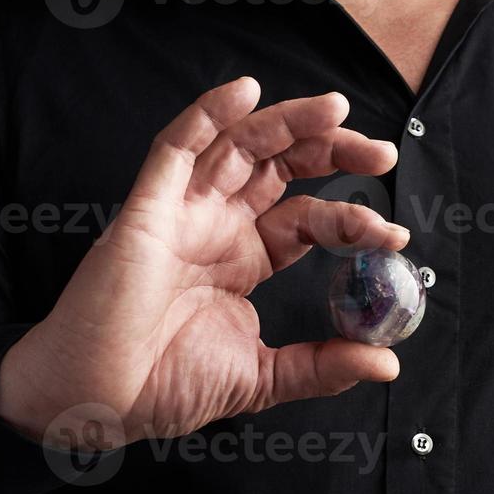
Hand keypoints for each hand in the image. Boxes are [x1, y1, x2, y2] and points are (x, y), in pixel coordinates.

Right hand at [0, 76, 407, 446]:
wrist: (101, 401)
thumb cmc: (164, 388)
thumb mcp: (263, 379)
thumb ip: (322, 367)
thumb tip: (386, 364)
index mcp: (244, 260)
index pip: (308, 219)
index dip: (351, 218)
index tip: (393, 235)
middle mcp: (217, 228)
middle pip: (282, 168)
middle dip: (332, 151)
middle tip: (381, 151)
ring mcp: (182, 214)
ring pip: (239, 147)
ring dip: (288, 122)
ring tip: (337, 110)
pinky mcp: (147, 210)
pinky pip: (175, 148)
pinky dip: (207, 116)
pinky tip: (245, 93)